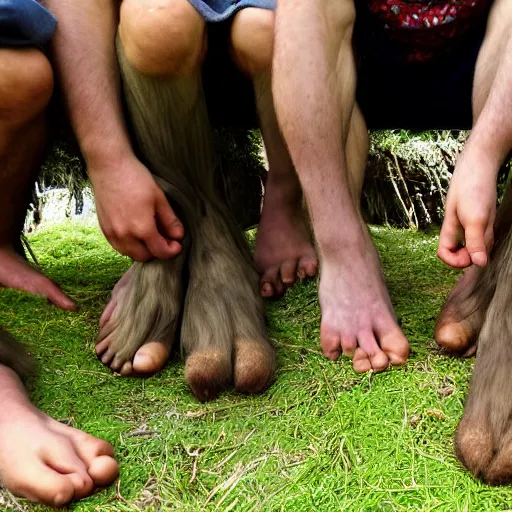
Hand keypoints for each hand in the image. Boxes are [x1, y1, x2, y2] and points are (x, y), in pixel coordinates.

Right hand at [90, 156, 183, 260]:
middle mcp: (125, 235)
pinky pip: (118, 246)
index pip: (159, 251)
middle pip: (144, 257)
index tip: (177, 245)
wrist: (109, 166)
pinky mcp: (104, 229)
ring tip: (149, 235)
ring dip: (141, 250)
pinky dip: (129, 245)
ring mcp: (112, 233)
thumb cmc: (136, 178)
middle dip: (156, 251)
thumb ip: (169, 220)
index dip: (171, 251)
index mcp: (142, 228)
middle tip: (164, 239)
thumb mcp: (159, 198)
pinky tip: (135, 232)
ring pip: (129, 254)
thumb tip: (178, 235)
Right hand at [438, 151, 496, 267]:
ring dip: (484, 243)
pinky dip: (489, 235)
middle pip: (463, 252)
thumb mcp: (475, 219)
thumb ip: (475, 242)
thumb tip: (479, 264)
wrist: (480, 166)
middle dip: (474, 252)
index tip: (469, 257)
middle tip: (483, 242)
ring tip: (487, 226)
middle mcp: (458, 230)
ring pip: (476, 244)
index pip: (444, 254)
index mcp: (449, 231)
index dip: (454, 261)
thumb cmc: (472, 190)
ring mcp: (469, 225)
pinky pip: (484, 235)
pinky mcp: (479, 219)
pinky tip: (490, 223)